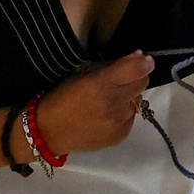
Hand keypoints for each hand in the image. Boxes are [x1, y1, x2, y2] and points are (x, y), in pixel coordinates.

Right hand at [33, 52, 151, 157]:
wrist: (49, 130)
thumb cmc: (62, 96)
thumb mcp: (81, 73)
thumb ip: (110, 65)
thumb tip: (139, 57)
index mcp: (101, 83)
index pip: (137, 69)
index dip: (144, 62)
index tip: (145, 60)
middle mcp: (113, 102)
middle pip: (142, 83)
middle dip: (136, 78)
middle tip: (122, 80)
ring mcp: (118, 121)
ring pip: (137, 101)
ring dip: (128, 97)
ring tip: (108, 101)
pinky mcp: (120, 135)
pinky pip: (131, 118)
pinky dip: (123, 113)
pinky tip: (106, 115)